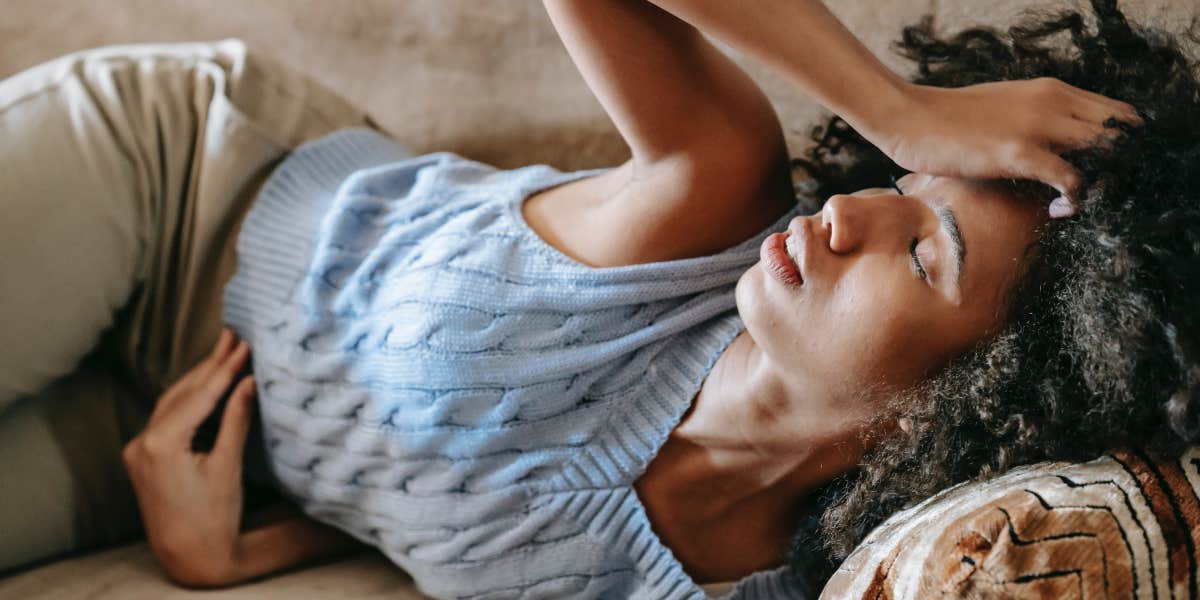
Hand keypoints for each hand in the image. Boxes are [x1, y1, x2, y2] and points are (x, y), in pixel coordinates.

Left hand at [122, 327, 255, 586]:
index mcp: (161, 444)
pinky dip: (189, 399)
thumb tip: (249, 381)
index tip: (244, 343)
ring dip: (199, 378)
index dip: (225, 368)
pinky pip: (167, 417)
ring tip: (222, 351)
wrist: (191, 557)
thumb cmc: (214, 517)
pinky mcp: (142, 457)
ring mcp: (137, 450)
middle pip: (182, 393)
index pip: (199, 395)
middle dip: (210, 364)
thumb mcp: (228, 465)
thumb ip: (236, 419)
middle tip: (232, 335)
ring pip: (172, 402)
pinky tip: (205, 384)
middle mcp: (141, 443)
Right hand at [863, 78, 1139, 216]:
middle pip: (1121, 131)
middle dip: (1120, 166)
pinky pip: (1073, 179)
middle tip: (1098, 193)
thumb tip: (1049, 150)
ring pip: (1106, 152)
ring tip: (1079, 201)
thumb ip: (1032, 119)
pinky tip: (1057, 210)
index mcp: (1051, 90)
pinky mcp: (1020, 152)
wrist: (907, 117)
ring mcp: (1038, 125)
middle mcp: (1053, 101)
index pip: (1117, 112)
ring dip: (1104, 182)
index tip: (1103, 174)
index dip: (1121, 146)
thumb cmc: (946, 120)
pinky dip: (1076, 199)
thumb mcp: (1003, 108)